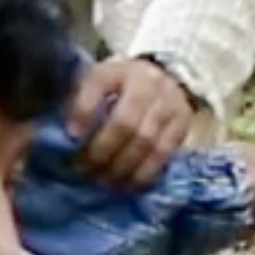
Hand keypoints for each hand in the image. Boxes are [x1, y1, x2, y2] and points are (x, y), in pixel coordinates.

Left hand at [65, 55, 201, 190]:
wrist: (159, 79)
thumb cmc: (118, 86)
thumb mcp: (95, 82)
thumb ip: (80, 102)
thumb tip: (71, 135)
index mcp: (120, 68)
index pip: (99, 84)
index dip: (83, 111)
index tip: (71, 137)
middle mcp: (148, 82)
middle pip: (126, 122)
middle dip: (102, 151)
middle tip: (85, 169)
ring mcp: (170, 102)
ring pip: (147, 142)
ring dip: (122, 167)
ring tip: (105, 182)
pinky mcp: (183, 123)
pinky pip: (164, 153)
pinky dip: (144, 173)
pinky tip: (129, 185)